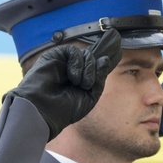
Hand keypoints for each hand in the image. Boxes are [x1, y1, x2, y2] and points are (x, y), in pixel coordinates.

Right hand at [6, 29, 121, 140]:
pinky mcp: (54, 56)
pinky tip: (73, 76)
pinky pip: (73, 51)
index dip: (107, 58)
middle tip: (88, 83)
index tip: (118, 50)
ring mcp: (63, 63)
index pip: (97, 65)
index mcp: (82, 80)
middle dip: (96, 67)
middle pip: (93, 57)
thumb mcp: (90, 96)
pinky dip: (77, 62)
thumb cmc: (65, 109)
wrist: (44, 111)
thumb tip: (105, 59)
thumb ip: (99, 78)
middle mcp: (73, 70)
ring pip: (85, 54)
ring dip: (88, 69)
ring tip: (80, 84)